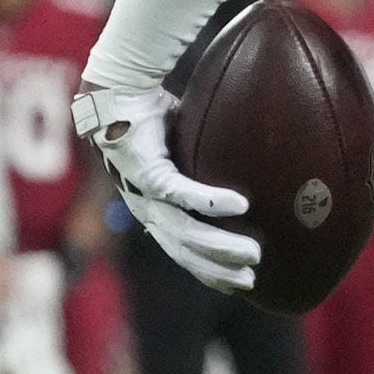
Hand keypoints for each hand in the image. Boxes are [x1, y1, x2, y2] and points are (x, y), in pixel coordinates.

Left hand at [71, 83, 258, 293]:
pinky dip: (210, 201)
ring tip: (252, 252)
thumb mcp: (187, 151)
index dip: (208, 270)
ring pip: (182, 230)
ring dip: (218, 245)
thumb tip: (254, 173)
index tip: (238, 283)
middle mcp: (145, 207)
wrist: (119, 90)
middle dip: (216, 269)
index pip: (181, 251)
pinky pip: (180, 191)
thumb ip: (212, 168)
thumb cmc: (155, 118)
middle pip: (182, 250)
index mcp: (153, 208)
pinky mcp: (146, 169)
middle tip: (250, 279)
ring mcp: (143, 190)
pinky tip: (240, 205)